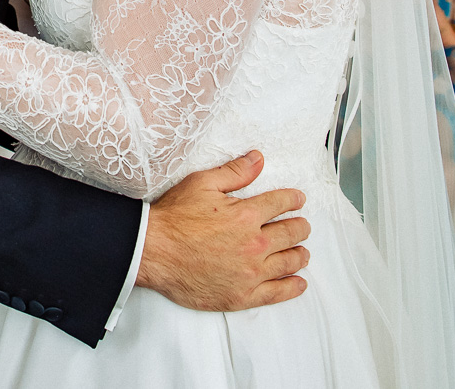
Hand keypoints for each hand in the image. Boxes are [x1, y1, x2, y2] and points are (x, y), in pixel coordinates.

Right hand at [135, 151, 309, 310]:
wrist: (152, 251)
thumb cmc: (174, 218)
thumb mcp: (202, 183)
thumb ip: (234, 172)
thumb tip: (258, 159)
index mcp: (247, 215)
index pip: (281, 204)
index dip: (293, 199)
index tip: (298, 200)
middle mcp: (255, 244)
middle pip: (291, 233)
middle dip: (300, 226)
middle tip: (302, 226)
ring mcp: (251, 272)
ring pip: (289, 262)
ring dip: (300, 254)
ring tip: (302, 251)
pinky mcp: (242, 295)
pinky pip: (277, 293)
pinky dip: (292, 286)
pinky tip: (298, 282)